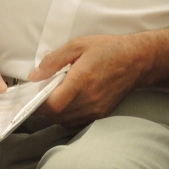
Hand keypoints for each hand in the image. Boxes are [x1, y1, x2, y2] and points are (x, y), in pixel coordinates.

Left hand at [28, 33, 150, 127]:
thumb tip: (34, 76)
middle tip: (40, 93)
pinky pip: (75, 122)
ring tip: (54, 96)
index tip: (32, 94)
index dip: (38, 103)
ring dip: (54, 113)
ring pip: (64, 121)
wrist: (136, 60)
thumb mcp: (78, 45)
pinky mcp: (101, 114)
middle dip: (43, 107)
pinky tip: (67, 102)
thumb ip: (53, 60)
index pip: (53, 104)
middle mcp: (89, 99)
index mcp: (81, 81)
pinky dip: (66, 116)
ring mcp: (96, 109)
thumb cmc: (107, 49)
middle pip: (56, 115)